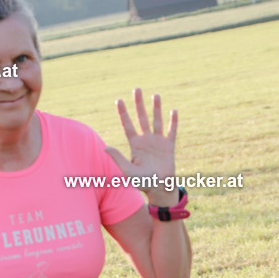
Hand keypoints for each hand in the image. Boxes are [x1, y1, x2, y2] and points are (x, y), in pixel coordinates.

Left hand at [105, 89, 179, 205]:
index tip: (119, 100)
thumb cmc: (142, 183)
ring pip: (156, 121)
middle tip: (136, 89)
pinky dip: (173, 121)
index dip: (123, 113)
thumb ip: (118, 158)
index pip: (127, 125)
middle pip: (141, 118)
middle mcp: (146, 140)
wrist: (159, 189)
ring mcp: (158, 142)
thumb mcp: (128, 171)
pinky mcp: (169, 146)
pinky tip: (173, 110)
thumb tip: (105, 147)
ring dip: (156, 108)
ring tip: (156, 95)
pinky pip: (171, 131)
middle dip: (138, 104)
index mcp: (135, 145)